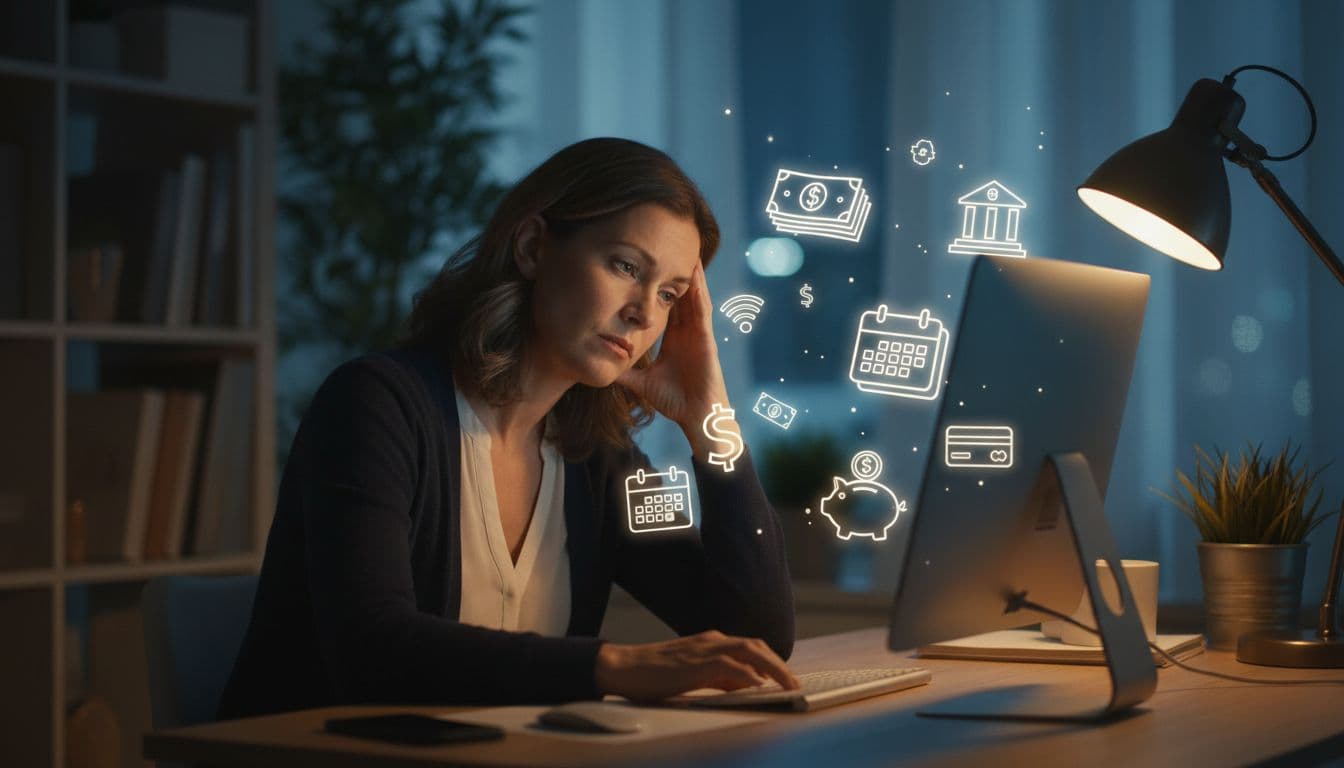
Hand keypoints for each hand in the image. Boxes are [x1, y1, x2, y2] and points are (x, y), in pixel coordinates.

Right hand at [593, 630, 798, 701]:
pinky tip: (759, 685)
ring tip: (788, 685)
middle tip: (795, 683)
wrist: (623, 666)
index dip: (772, 660)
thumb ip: (719, 677)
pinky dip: (748, 675)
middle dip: (779, 664)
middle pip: (756, 645)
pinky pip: (729, 666)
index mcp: (711, 641)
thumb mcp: (693, 673)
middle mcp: (712, 640)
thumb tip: (745, 685)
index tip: (787, 677)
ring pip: (749, 651)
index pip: (751, 646)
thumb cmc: (654, 673)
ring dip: (773, 668)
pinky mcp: (695, 663)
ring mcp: (704, 649)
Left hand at [617, 262, 730, 440]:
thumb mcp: (642, 382)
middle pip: (679, 297)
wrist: (697, 417)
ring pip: (692, 298)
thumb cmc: (675, 402)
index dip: (658, 289)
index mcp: (673, 340)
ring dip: (689, 276)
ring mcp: (698, 334)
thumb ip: (625, 373)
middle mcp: (687, 333)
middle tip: (666, 248)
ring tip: (685, 251)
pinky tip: (695, 275)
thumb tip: (602, 365)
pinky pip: (702, 310)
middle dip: (674, 275)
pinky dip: (699, 292)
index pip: (665, 309)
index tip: (647, 269)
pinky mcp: (706, 338)